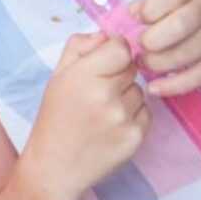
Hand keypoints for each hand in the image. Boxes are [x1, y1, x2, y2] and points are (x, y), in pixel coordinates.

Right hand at [19, 33, 148, 199]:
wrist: (56, 165)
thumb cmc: (54, 117)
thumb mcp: (57, 77)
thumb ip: (79, 48)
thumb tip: (106, 34)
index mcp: (82, 76)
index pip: (120, 48)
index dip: (115, 50)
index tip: (106, 59)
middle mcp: (105, 95)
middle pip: (132, 67)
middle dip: (119, 73)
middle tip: (99, 88)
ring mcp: (123, 118)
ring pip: (140, 90)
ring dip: (127, 95)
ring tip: (104, 110)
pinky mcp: (136, 137)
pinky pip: (146, 113)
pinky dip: (133, 115)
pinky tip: (112, 125)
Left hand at [135, 0, 200, 95]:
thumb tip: (131, 14)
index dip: (148, 10)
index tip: (138, 18)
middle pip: (177, 28)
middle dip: (150, 40)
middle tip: (140, 45)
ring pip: (186, 56)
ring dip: (157, 64)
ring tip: (144, 62)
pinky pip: (199, 77)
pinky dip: (173, 86)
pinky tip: (154, 88)